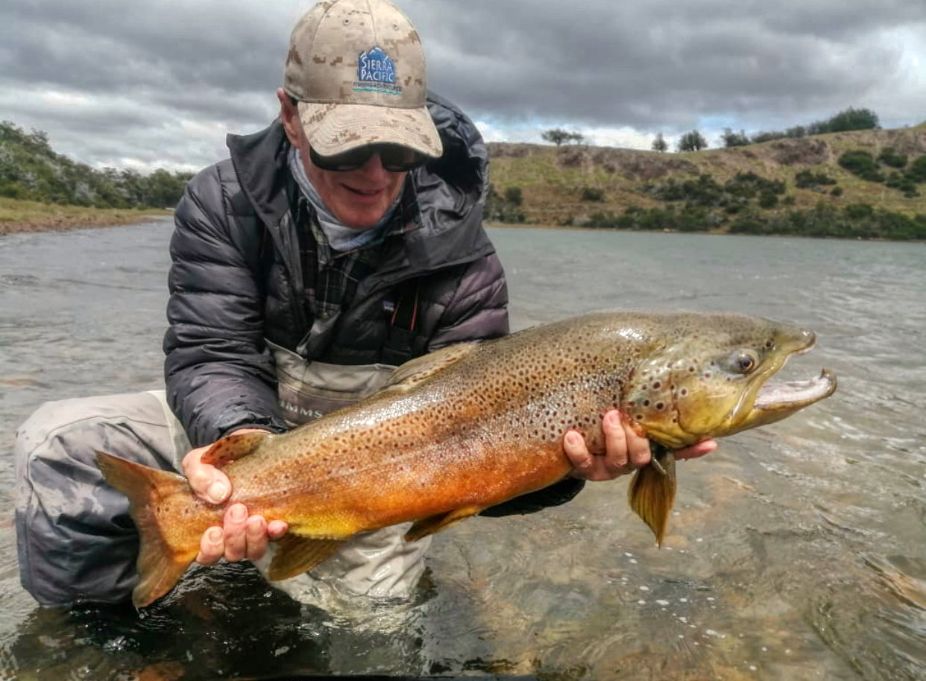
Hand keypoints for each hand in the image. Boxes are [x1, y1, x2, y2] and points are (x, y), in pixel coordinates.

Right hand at [181, 428, 287, 564]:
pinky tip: (278, 524)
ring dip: (254, 537)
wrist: (239, 450)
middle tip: (237, 511)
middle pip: (232, 553)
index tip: (213, 531)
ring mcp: (251, 531)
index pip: (206, 553)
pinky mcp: (271, 522)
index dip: (210, 549)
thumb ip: (200, 476)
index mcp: (207, 527)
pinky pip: (275, 536)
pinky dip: (276, 532)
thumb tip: (218, 494)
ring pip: (253, 551)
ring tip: (256, 518)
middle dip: (234, 535)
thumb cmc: (215, 462)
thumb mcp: (200, 463)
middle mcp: (230, 535)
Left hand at [564, 410, 717, 480]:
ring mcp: (608, 467)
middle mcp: (629, 462)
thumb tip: (682, 409)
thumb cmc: (601, 429)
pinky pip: (583, 463)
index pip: (674, 452)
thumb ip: (643, 416)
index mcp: (643, 450)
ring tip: (608, 416)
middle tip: (624, 414)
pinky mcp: (585, 469)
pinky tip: (571, 436)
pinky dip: (577, 450)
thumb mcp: (622, 422)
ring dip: (615, 438)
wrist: (567, 448)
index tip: (709, 441)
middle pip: (641, 457)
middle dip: (636, 437)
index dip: (692, 449)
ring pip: (618, 460)